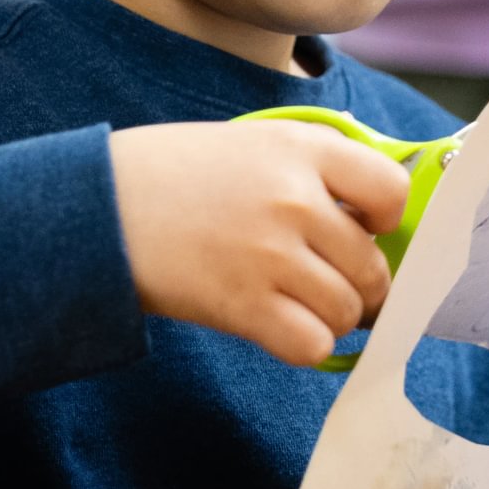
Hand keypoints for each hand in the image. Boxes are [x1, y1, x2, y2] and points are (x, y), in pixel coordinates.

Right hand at [108, 121, 409, 366]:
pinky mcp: (243, 305)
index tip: (363, 227)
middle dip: (361, 286)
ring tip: (300, 303)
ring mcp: (271, 254)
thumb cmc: (175, 173)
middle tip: (332, 283)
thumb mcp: (252, 143)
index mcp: (302, 149)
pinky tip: (280, 327)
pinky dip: (305, 345)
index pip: (389, 189)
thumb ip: (313, 169)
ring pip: (347, 311)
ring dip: (331, 317)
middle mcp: (295, 200)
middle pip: (372, 266)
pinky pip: (312, 344)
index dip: (386, 218)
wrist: (99, 204)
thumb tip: (370, 220)